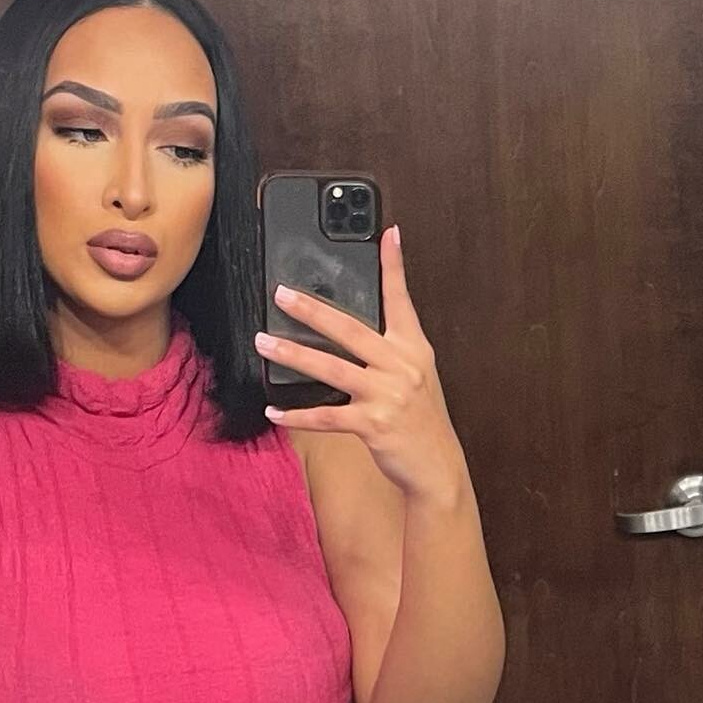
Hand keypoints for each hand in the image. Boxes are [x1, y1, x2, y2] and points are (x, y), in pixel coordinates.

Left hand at [255, 226, 466, 504]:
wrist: (437, 468)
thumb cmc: (422, 423)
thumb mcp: (417, 378)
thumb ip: (393, 351)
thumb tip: (357, 333)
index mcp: (413, 350)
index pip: (401, 301)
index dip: (394, 266)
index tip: (387, 235)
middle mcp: (401, 367)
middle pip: (350, 329)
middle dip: (312, 309)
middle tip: (282, 293)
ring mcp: (387, 395)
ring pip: (331, 368)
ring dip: (292, 354)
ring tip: (264, 342)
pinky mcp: (373, 424)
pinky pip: (326, 417)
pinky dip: (297, 415)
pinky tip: (275, 411)